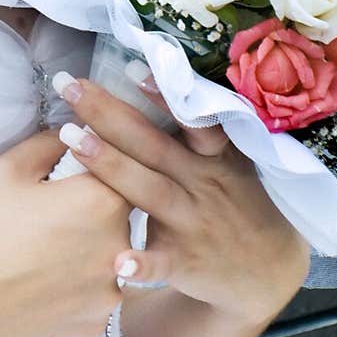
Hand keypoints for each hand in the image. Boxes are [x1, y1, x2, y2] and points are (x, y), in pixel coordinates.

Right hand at [0, 127, 130, 336]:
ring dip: (87, 252)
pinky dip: (76, 288)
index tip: (64, 179)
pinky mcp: (96, 326)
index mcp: (102, 200)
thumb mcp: (7, 168)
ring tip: (41, 254)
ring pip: (110, 259)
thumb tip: (76, 135)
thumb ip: (51, 142)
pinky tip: (41, 284)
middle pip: (118, 217)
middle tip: (46, 218)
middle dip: (90, 211)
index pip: (118, 172)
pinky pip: (95, 296)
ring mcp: (110, 292)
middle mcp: (120, 247)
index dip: (90, 172)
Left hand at [56, 74, 309, 323]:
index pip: (190, 118)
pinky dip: (141, 265)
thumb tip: (144, 78)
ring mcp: (193, 221)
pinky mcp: (185, 261)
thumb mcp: (228, 159)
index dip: (162, 93)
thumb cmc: (236, 199)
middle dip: (108, 113)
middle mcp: (202, 182)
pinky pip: (160, 264)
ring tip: (70, 140)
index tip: (128, 67)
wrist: (268, 269)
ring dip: (110, 165)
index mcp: (213, 154)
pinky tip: (118, 264)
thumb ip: (193, 128)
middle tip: (68, 87)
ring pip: (148, 189)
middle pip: (151, 144)